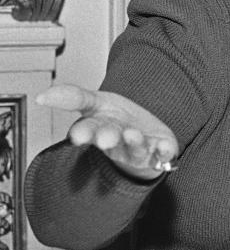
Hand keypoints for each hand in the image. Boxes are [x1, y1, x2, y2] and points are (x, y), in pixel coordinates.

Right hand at [37, 84, 178, 180]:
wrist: (145, 133)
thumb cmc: (117, 119)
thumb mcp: (95, 102)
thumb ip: (72, 97)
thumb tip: (42, 96)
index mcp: (99, 129)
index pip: (88, 130)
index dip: (83, 133)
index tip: (78, 135)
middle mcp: (118, 142)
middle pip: (111, 140)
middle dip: (108, 138)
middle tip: (106, 137)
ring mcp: (138, 149)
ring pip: (135, 148)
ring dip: (134, 142)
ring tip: (133, 134)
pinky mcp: (159, 152)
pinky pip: (163, 155)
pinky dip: (164, 152)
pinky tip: (164, 148)